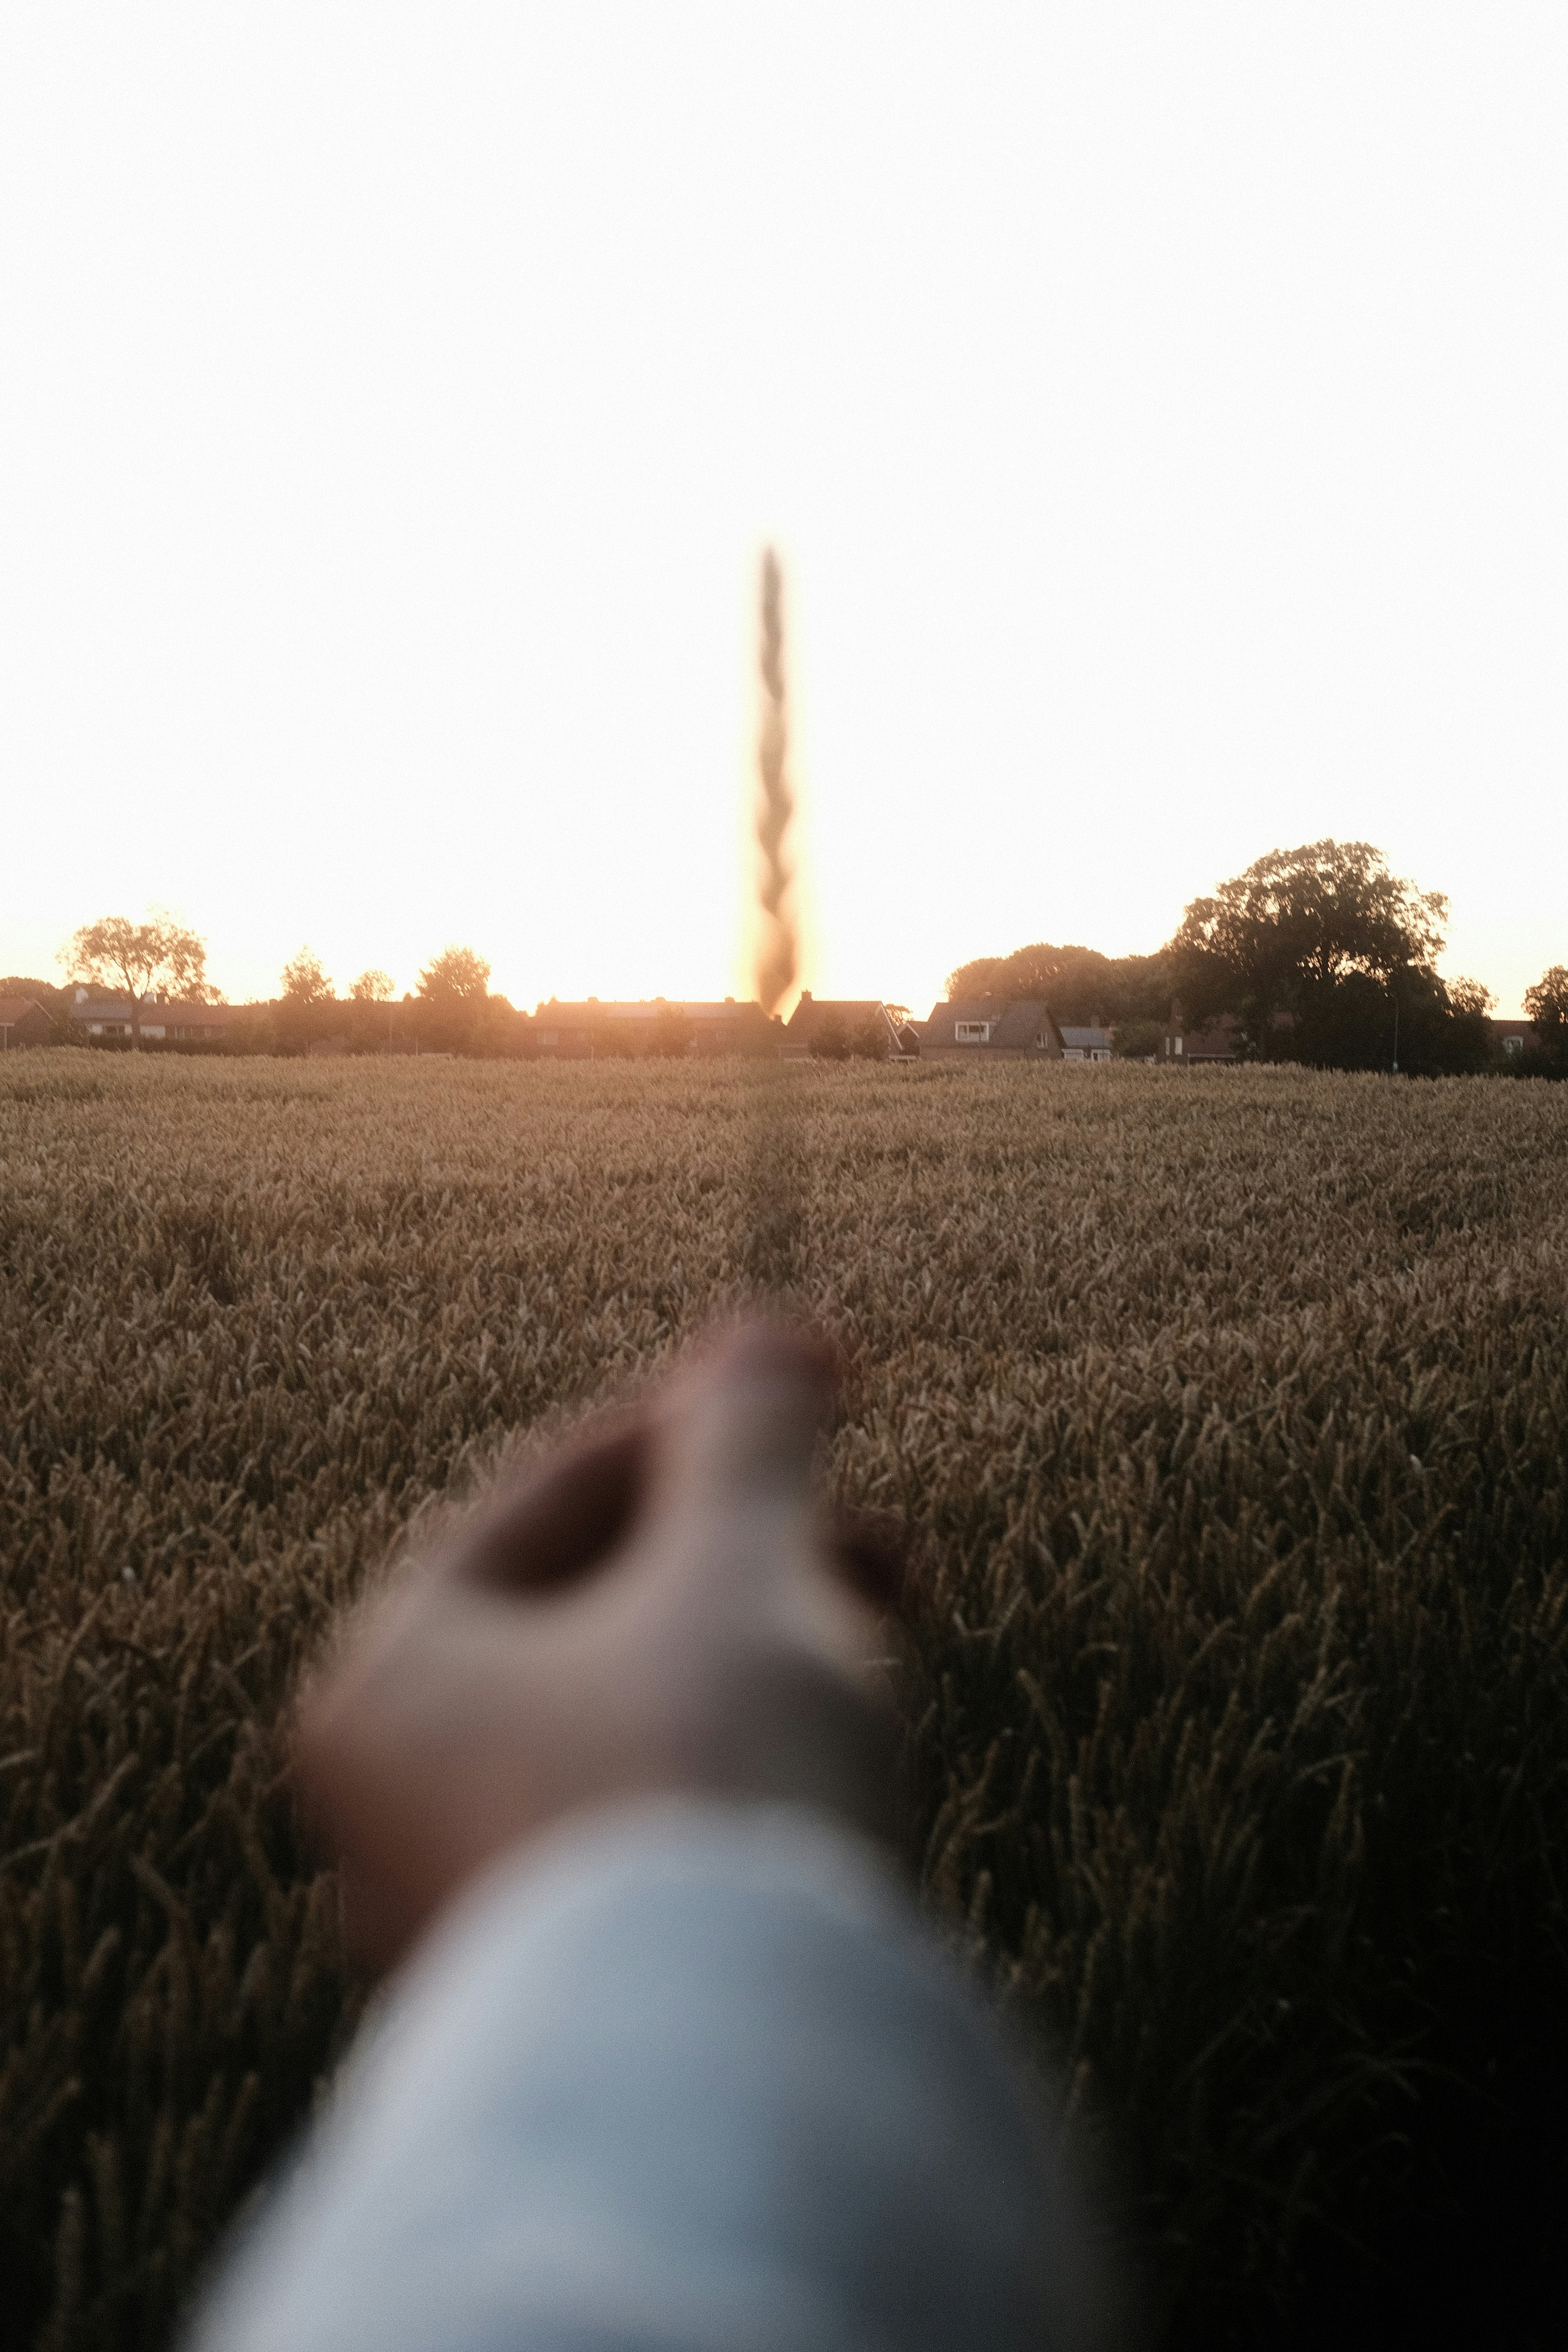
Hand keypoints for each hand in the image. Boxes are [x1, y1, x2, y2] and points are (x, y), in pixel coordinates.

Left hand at [295, 1324, 902, 1970]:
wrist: (736, 2092)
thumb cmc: (702, 1790)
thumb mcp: (738, 1572)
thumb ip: (751, 1440)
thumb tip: (773, 1331)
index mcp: (387, 1680)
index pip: (551, 1494)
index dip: (704, 1420)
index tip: (827, 1374)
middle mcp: (396, 1802)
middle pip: (600, 1609)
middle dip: (756, 1559)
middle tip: (888, 1552)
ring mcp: (479, 1902)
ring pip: (643, 1716)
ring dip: (767, 1659)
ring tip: (876, 1663)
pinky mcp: (574, 1983)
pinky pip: (661, 1819)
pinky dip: (748, 1766)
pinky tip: (843, 1773)